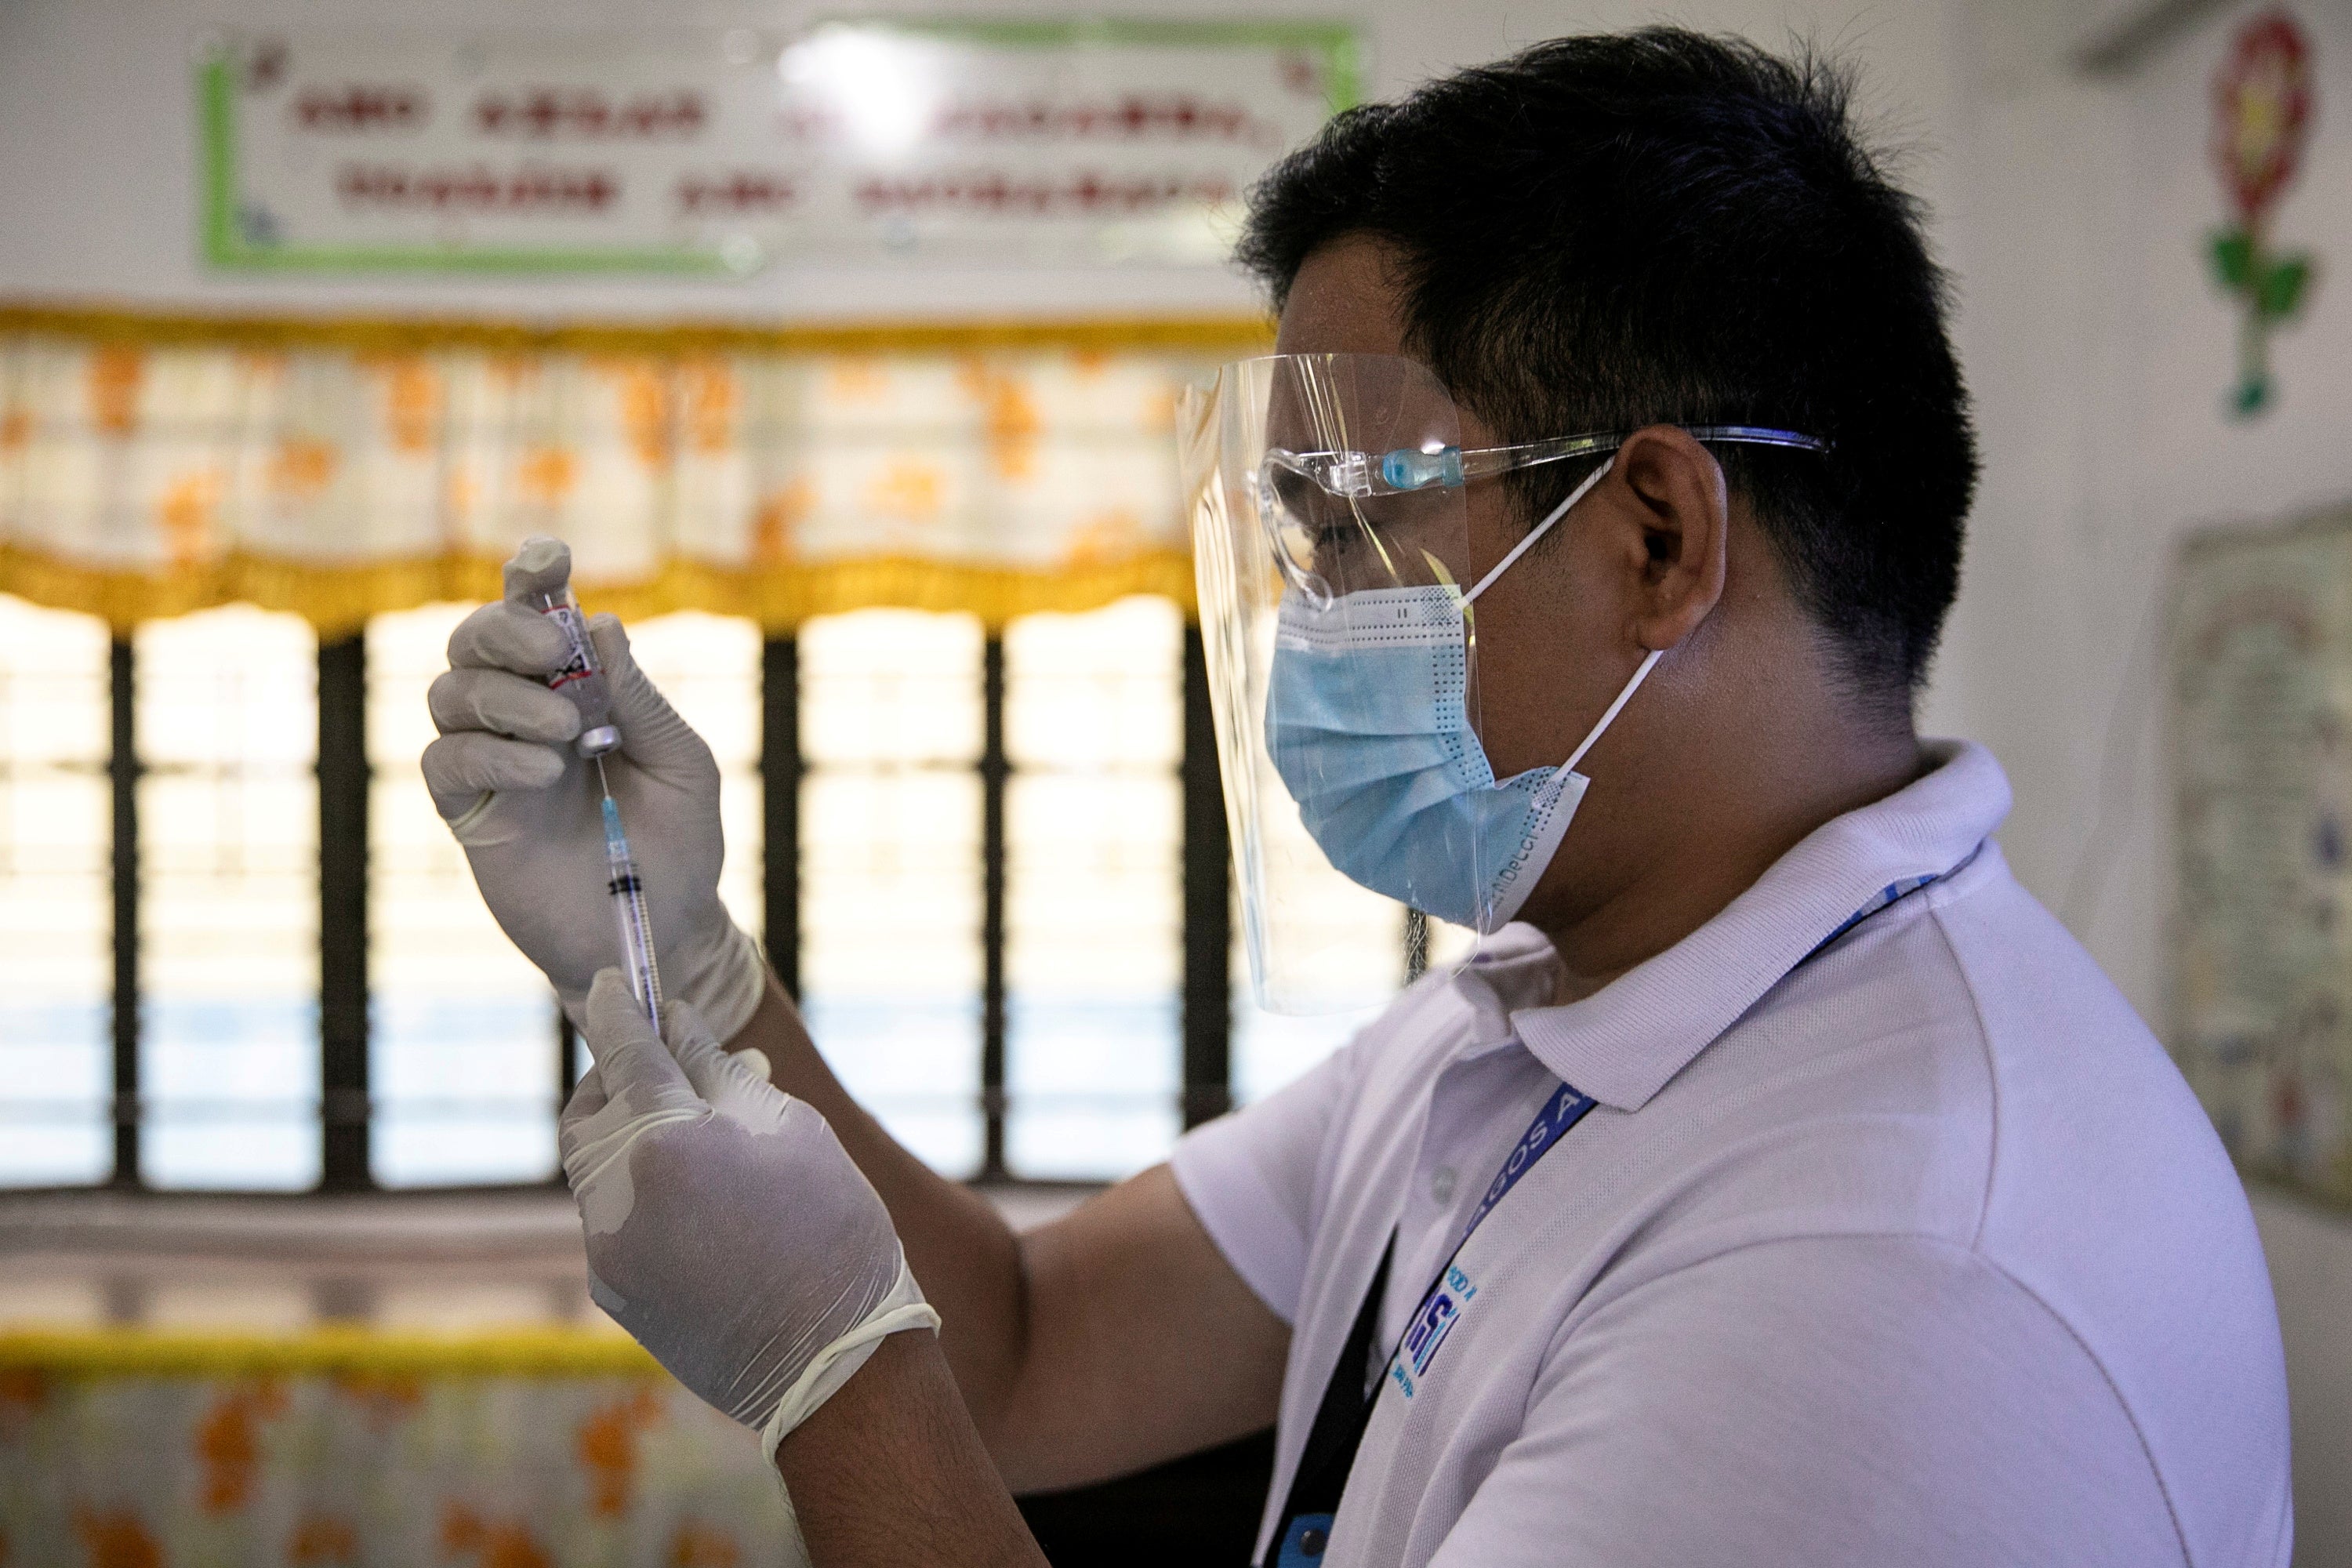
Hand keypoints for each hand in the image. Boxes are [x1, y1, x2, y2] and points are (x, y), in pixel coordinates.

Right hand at [421, 537, 763, 1037]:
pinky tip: (542, 772)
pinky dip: (489, 752)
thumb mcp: (683, 766)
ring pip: (449, 691)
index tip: (550, 559)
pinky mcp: (469, 813)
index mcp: (579, 689)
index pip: (538, 616)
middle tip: (557, 656)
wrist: (662, 931)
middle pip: (474, 640)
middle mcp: (524, 713)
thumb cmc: (679, 845)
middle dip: (507, 631)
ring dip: (504, 695)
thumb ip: (640, 701)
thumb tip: (601, 627)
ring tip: (565, 731)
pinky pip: (445, 760)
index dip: (533, 578)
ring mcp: (491, 761)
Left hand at [560, 971, 938, 1448]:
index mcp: (667, 1141)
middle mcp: (618, 1194)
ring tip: (695, 1146)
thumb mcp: (793, 1131)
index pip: (623, 1051)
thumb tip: (679, 1026)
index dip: (617, 1008)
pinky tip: (699, 1210)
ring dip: (627, 1142)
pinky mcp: (612, 1292)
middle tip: (657, 1069)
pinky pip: (611, 1222)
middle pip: (586, 1112)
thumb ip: (720, 1074)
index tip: (611, 980)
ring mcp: (607, 1249)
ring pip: (593, 1170)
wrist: (834, 1363)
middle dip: (612, 1082)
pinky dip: (640, 1197)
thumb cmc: (835, 1232)